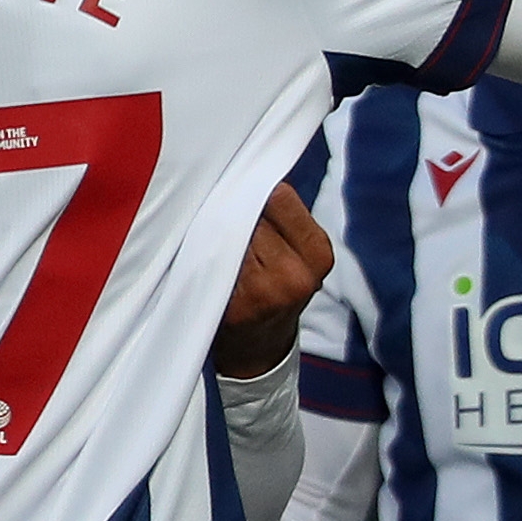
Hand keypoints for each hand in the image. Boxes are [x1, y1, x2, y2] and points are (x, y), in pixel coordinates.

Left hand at [212, 182, 332, 376]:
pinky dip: (203, 249)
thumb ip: (285, 219)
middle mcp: (295, 275)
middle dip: (235, 208)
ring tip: (214, 236)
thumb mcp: (300, 255)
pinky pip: (210, 257)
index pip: (279, 196)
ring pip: (228, 232)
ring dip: (215, 226)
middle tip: (222, 212)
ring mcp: (262, 292)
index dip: (257, 190)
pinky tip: (204, 255)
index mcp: (318, 254)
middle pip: (251, 214)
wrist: (260, 350)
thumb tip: (251, 170)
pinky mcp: (232, 305)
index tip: (244, 192)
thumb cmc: (277, 290)